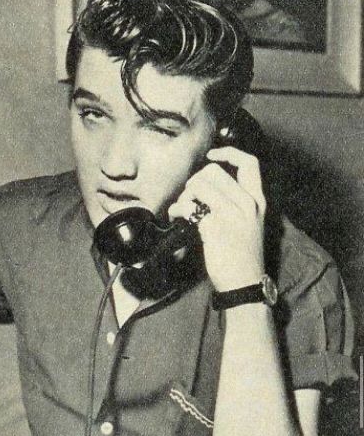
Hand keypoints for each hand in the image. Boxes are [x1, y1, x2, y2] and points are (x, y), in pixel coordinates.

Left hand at [168, 147, 265, 291]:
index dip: (229, 153)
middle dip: (196, 180)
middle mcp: (247, 204)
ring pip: (199, 185)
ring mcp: (231, 215)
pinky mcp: (214, 228)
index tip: (213, 155)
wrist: (244, 283)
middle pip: (214, 172)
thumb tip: (206, 184)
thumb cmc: (242, 255)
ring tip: (184, 208)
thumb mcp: (249, 223)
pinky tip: (177, 216)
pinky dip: (177, 209)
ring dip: (185, 195)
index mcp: (258, 201)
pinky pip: (188, 207)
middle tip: (192, 196)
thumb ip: (236, 202)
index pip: (250, 163)